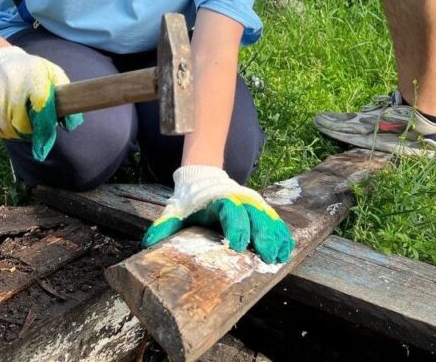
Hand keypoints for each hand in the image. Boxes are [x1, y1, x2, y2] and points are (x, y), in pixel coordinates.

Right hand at [0, 47, 80, 160]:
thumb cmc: (28, 71)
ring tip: (18, 126)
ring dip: (13, 133)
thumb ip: (63, 91)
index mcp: (31, 76)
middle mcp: (8, 84)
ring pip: (3, 129)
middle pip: (19, 123)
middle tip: (30, 129)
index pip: (40, 105)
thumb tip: (71, 120)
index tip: (43, 126)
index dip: (43, 121)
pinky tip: (3, 119)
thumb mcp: (49, 71)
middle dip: (27, 131)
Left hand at [142, 165, 294, 264]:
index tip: (238, 245)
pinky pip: (274, 221)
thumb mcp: (176, 210)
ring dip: (275, 237)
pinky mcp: (259, 209)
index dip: (236, 228)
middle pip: (255, 216)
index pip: (231, 212)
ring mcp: (252, 203)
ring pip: (268, 218)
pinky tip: (287, 251)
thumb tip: (148, 243)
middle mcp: (239, 200)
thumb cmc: (190, 201)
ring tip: (280, 257)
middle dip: (262, 237)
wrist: (203, 178)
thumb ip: (165, 226)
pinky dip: (282, 235)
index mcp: (220, 200)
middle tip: (267, 257)